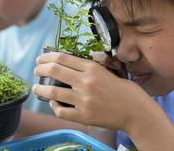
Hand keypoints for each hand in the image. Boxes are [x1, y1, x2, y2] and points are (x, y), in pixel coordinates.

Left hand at [33, 52, 153, 130]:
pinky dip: (53, 105)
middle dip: (40, 69)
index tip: (41, 59)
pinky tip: (52, 102)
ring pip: (53, 91)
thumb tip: (73, 62)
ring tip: (36, 87)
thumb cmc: (127, 90)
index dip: (48, 57)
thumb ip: (93, 65)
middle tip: (36, 70)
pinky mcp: (83, 116)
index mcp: (93, 68)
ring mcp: (83, 100)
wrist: (137, 113)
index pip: (63, 58)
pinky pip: (61, 110)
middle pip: (54, 71)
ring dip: (40, 88)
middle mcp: (86, 82)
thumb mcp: (112, 70)